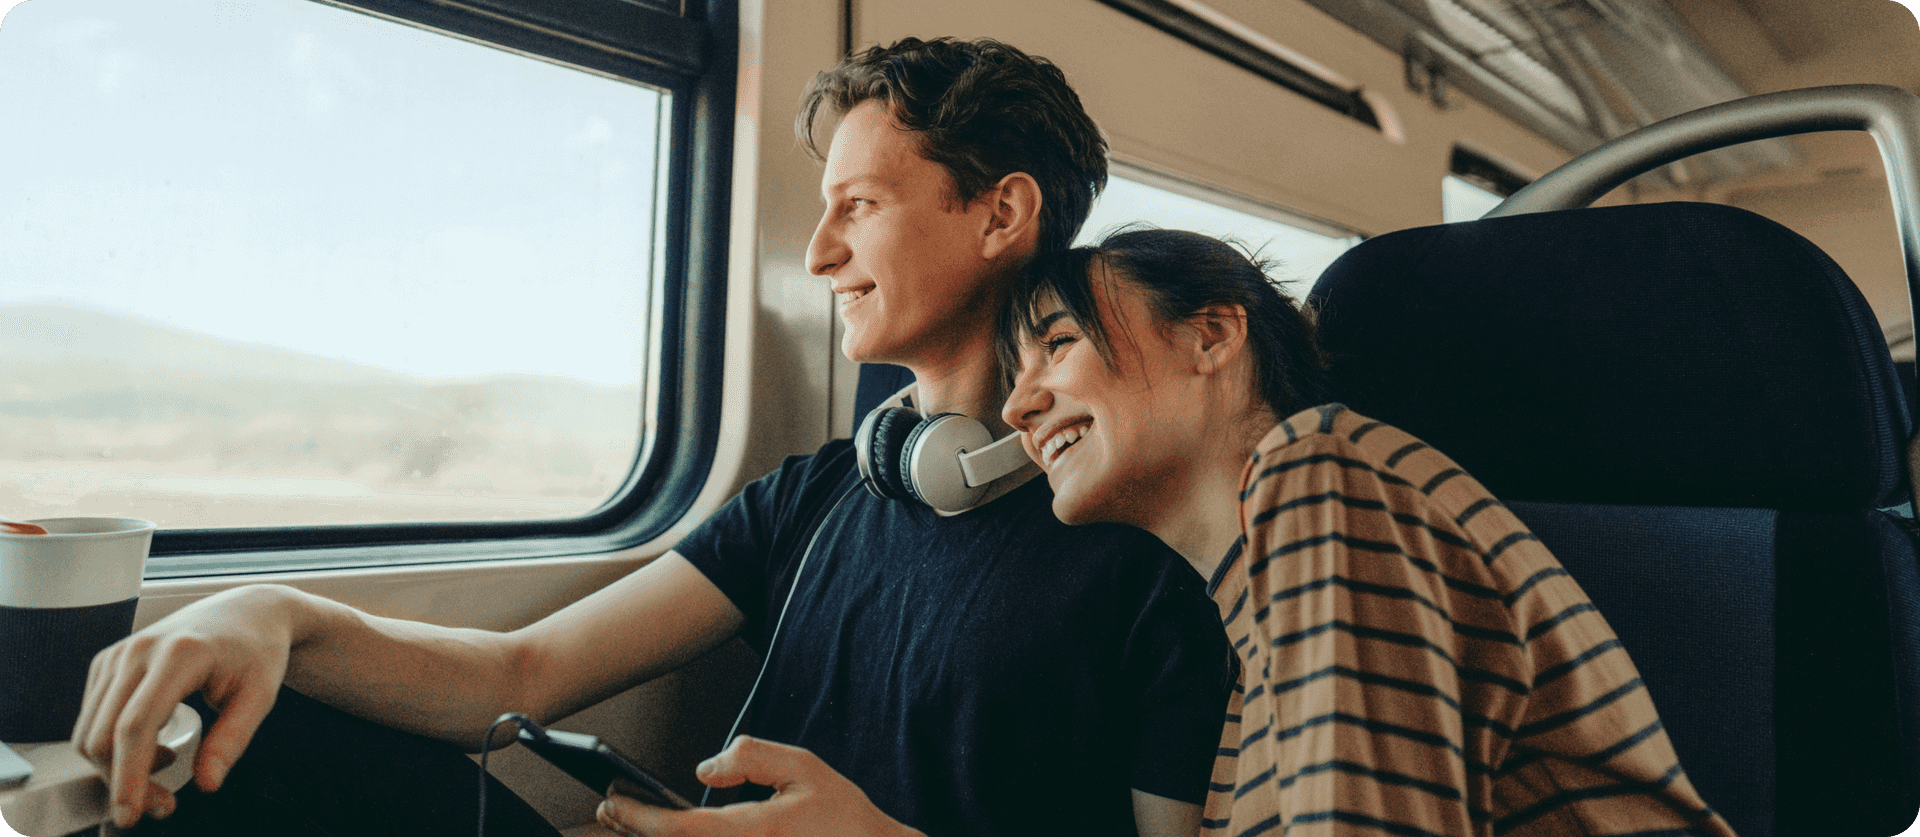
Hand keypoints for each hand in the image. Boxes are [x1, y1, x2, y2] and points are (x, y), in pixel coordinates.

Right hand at [71, 584, 299, 827]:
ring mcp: (117, 654)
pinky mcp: (107, 662)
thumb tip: (207, 784)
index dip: (128, 776)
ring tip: (166, 772)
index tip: (131, 814)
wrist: (246, 612)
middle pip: (104, 734)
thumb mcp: (260, 696)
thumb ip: (233, 740)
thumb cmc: (257, 651)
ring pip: (90, 730)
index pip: (136, 726)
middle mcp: (138, 650)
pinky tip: (155, 747)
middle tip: (164, 804)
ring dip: (116, 767)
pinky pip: (93, 718)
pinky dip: (114, 745)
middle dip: (123, 781)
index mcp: (179, 655)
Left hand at [595, 736, 924, 836]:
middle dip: (632, 832)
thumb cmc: (845, 820)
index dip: (639, 816)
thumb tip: (704, 770)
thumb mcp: (803, 768)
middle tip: (610, 810)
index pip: (679, 830)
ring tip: (626, 823)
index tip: (614, 800)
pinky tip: (670, 834)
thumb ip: (751, 757)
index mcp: (753, 832)